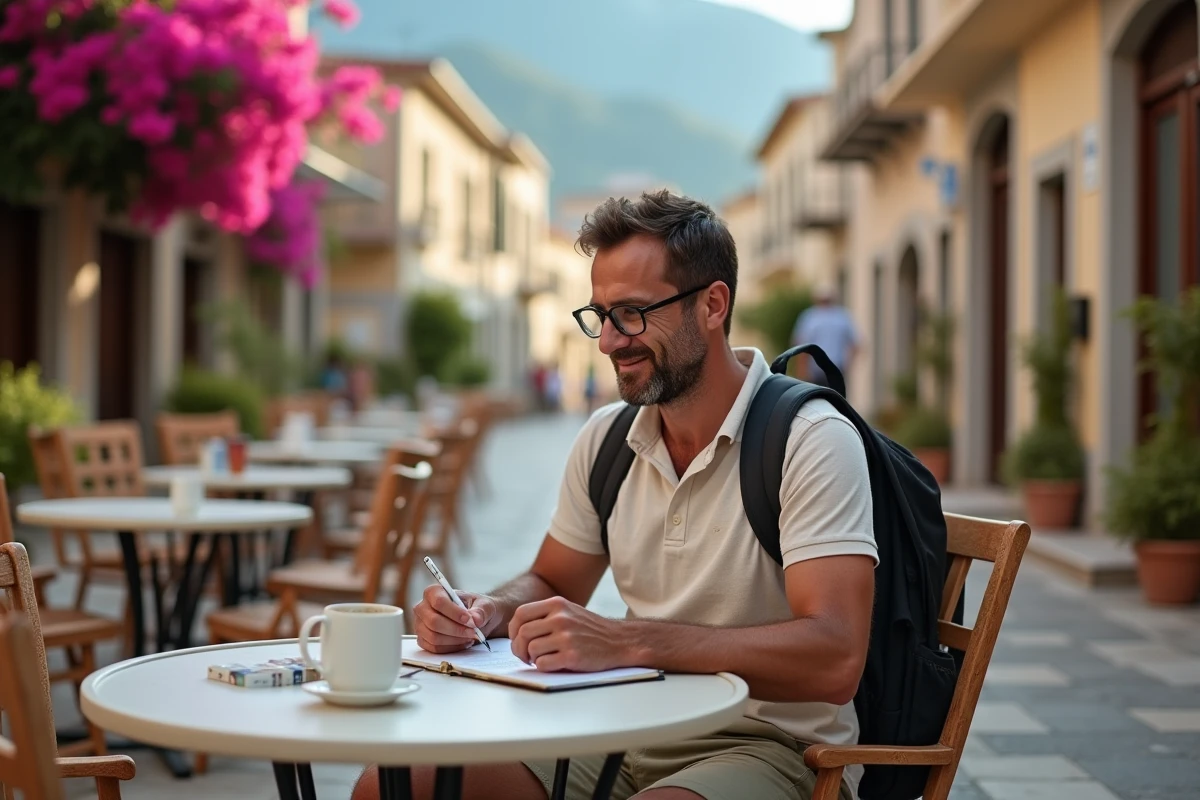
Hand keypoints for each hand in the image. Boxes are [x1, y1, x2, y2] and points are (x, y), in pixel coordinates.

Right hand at [413, 583, 500, 653]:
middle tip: (473, 632)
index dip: (454, 613)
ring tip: (470, 637)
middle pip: (434, 622)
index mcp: (434, 592)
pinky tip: (463, 642)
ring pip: (434, 637)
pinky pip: (434, 648)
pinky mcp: (423, 640)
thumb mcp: (485, 605)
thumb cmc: (477, 608)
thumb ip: (481, 610)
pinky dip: (451, 648)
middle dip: (456, 630)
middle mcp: (423, 608)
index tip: (470, 620)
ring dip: (455, 640)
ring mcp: (420, 625)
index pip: (439, 602)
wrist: (476, 621)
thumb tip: (476, 619)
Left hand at [509, 596, 625, 671]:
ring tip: (543, 658)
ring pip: (531, 649)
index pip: (520, 614)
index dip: (513, 629)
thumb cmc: (590, 629)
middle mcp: (560, 618)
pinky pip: (543, 664)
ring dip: (532, 658)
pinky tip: (554, 664)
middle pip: (522, 633)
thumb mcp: (569, 612)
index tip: (517, 639)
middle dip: (519, 648)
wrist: (619, 641)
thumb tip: (516, 631)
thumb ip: (545, 616)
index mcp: (557, 604)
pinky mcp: (572, 656)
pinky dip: (543, 667)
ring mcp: (566, 637)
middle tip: (525, 656)